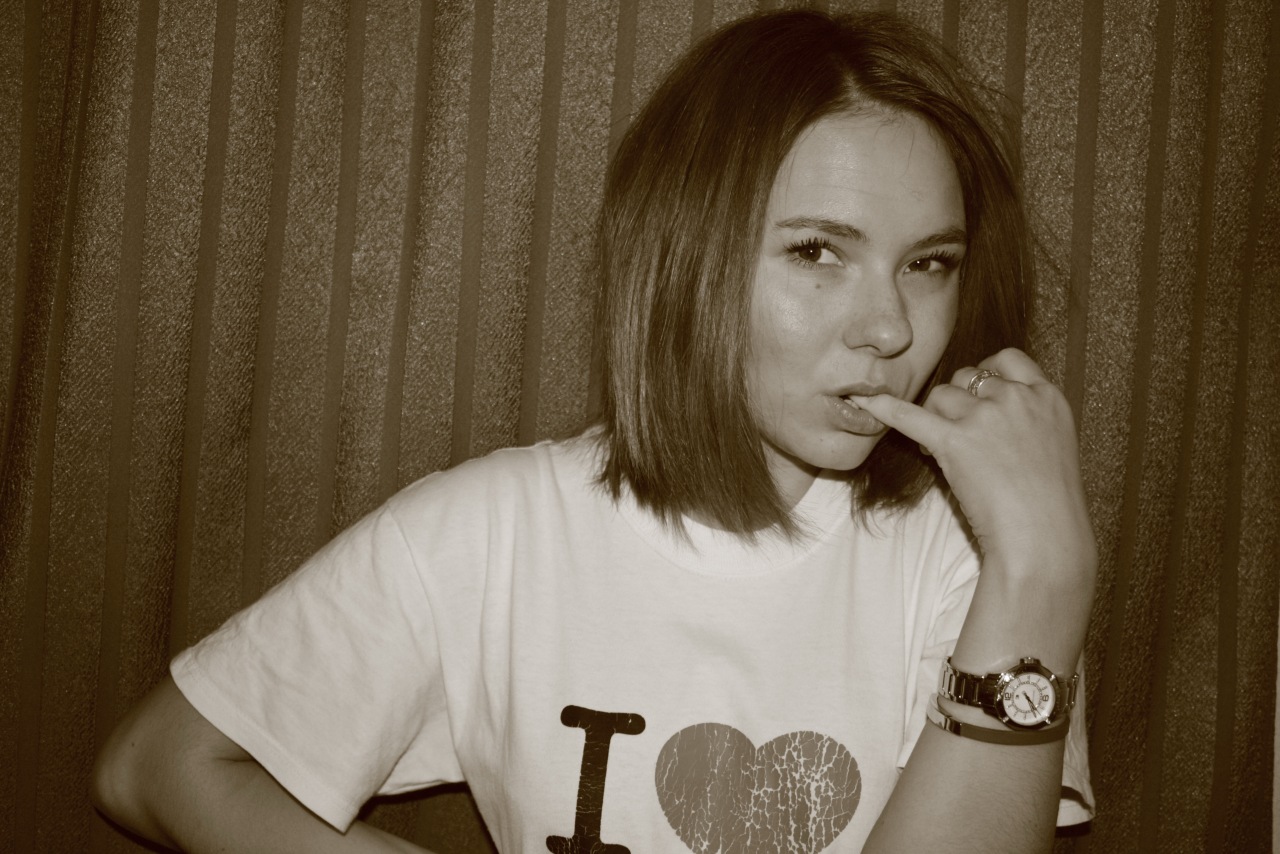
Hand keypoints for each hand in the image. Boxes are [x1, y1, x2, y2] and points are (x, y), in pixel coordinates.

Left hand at [851, 348, 1093, 574]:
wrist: (1045, 537)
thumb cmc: (1049, 504)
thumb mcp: (1053, 444)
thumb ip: (1025, 419)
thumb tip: (983, 410)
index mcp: (1046, 396)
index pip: (1007, 360)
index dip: (986, 374)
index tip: (977, 393)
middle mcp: (1015, 398)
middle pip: (966, 377)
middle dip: (957, 401)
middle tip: (957, 432)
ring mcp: (984, 417)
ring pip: (940, 395)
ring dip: (935, 417)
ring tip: (940, 448)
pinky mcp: (954, 441)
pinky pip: (910, 416)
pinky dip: (884, 408)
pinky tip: (864, 400)